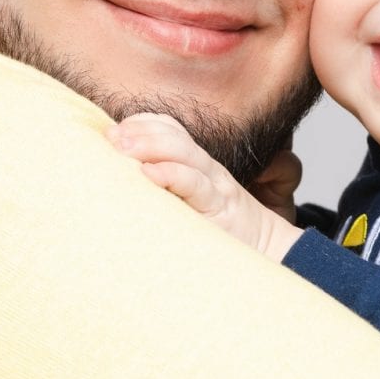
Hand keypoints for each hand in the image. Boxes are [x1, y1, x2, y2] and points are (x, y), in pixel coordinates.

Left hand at [109, 113, 302, 261]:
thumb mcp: (194, 205)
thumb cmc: (223, 235)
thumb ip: (170, 189)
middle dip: (139, 131)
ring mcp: (216, 188)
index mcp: (199, 166)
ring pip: (184, 153)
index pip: (171, 129)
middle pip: (174, 135)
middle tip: (108, 137)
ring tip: (121, 147)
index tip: (112, 131)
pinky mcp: (220, 211)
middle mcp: (207, 171)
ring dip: (149, 145)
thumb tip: (126, 185)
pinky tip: (150, 173)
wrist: (271, 255)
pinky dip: (173, 175)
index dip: (142, 124)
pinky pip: (197, 187)